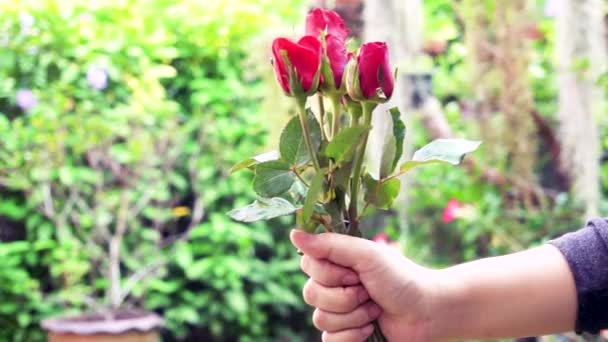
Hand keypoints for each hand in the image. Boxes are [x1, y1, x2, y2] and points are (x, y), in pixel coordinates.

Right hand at [290, 230, 441, 340]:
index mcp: (337, 262)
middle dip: (343, 296)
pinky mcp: (344, 336)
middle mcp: (334, 285)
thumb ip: (329, 245)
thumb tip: (293, 234)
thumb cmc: (401, 279)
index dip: (328, 272)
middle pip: (310, 293)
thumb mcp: (366, 255)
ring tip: (374, 309)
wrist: (427, 314)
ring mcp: (338, 312)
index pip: (308, 264)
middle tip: (367, 291)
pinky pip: (329, 340)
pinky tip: (370, 329)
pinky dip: (352, 336)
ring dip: (352, 316)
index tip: (354, 272)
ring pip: (319, 318)